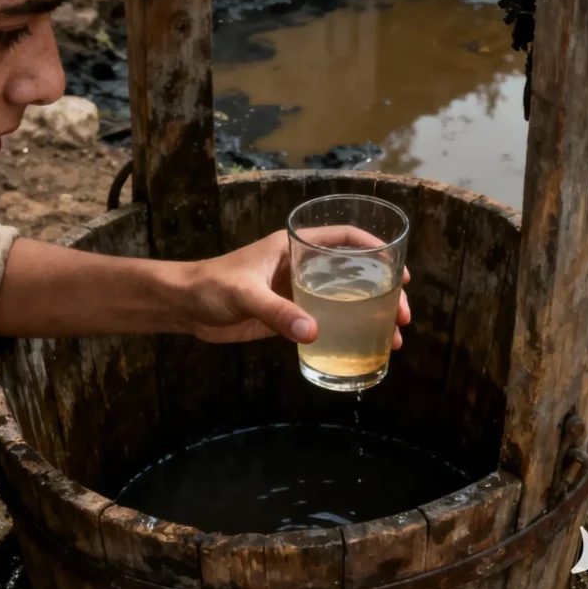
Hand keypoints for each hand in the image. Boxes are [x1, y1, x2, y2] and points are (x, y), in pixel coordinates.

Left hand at [181, 230, 410, 345]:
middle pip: (354, 274)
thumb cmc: (210, 285)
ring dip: (371, 317)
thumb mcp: (245, 294)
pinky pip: (324, 322)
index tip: (400, 271)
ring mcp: (296, 292)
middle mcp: (301, 266)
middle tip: (404, 316)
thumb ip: (277, 312)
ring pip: (344, 300)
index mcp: (294, 246)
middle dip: (384, 292)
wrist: (183, 305)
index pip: (344, 239)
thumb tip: (313, 332)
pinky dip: (346, 333)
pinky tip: (363, 349)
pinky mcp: (287, 316)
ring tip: (396, 338)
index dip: (376, 250)